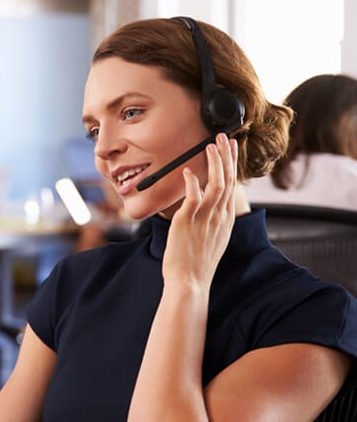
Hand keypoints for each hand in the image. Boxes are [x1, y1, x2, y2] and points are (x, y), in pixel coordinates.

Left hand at [162, 133, 237, 286]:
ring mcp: (205, 218)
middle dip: (227, 156)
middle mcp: (219, 216)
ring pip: (217, 183)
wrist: (190, 282)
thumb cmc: (196, 264)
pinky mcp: (188, 220)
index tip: (230, 151)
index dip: (232, 166)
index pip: (232, 187)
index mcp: (226, 220)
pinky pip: (193, 195)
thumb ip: (212, 222)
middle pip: (229, 180)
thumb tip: (208, 210)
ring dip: (215, 162)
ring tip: (211, 145)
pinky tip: (188, 170)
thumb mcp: (212, 240)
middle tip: (224, 138)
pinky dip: (192, 181)